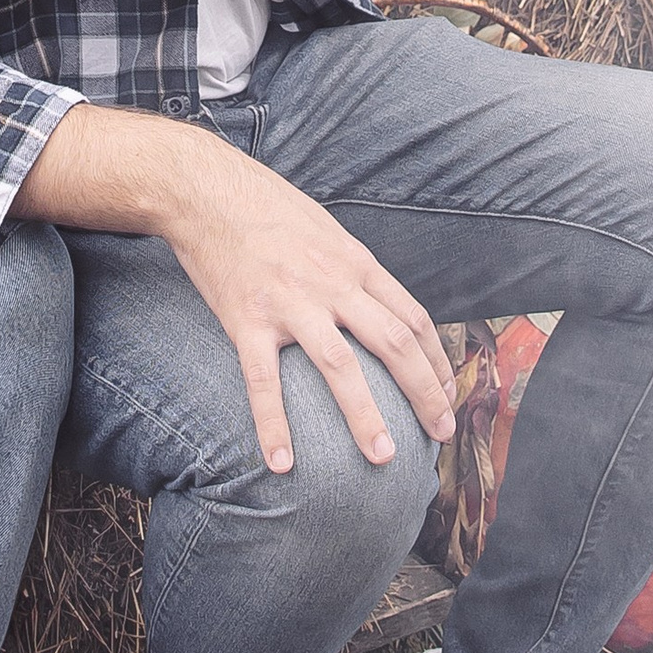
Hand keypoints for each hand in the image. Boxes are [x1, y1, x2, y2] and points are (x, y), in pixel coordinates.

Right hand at [43, 113, 451, 476]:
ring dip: (366, 416)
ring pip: (340, 367)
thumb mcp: (326, 229)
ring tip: (384, 457)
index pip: (412, 318)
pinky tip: (281, 463)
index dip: (436, 362)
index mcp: (355, 262)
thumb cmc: (265, 206)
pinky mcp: (247, 320)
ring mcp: (290, 303)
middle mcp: (332, 284)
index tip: (448, 395)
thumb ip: (352, 268)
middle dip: (423, 393)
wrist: (205, 189)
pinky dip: (274, 424)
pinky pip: (263, 381)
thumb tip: (378, 304)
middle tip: (440, 434)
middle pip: (393, 344)